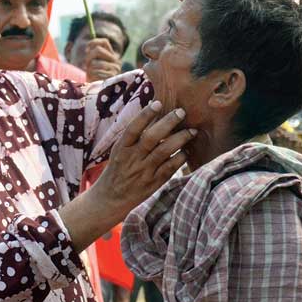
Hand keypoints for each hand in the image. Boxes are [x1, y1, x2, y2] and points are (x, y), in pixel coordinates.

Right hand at [62, 101, 195, 250]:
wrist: (111, 198)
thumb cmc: (117, 170)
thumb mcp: (119, 151)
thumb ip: (134, 137)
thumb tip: (155, 117)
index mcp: (121, 148)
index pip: (133, 128)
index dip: (145, 115)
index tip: (158, 103)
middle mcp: (132, 159)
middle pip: (152, 137)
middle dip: (168, 123)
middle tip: (181, 112)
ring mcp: (143, 171)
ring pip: (164, 151)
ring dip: (180, 139)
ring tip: (191, 131)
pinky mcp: (153, 183)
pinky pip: (170, 168)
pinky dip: (180, 158)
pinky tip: (187, 151)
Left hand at [85, 38, 121, 81]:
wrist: (98, 92)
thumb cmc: (94, 77)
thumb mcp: (92, 64)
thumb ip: (92, 55)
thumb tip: (88, 49)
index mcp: (112, 56)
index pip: (104, 42)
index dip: (93, 43)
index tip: (86, 50)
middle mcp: (116, 60)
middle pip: (98, 50)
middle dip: (88, 57)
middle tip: (86, 65)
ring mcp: (115, 68)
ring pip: (95, 62)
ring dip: (89, 69)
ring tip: (91, 75)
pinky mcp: (112, 76)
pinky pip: (96, 72)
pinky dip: (92, 76)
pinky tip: (94, 80)